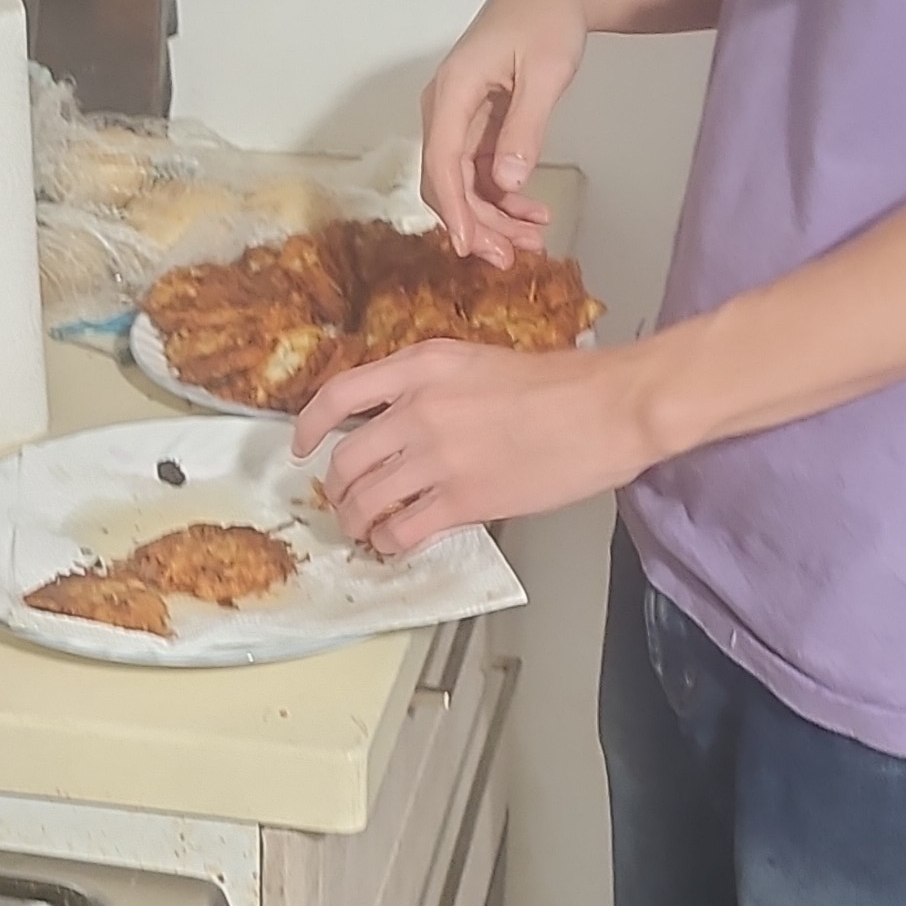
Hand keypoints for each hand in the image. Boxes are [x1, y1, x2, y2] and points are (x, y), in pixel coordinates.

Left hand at [296, 339, 657, 552]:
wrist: (606, 409)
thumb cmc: (561, 385)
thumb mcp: (479, 363)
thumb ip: (433, 388)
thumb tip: (402, 422)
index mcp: (422, 366)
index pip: (338, 395)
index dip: (307, 426)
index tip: (299, 447)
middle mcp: (418, 409)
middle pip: (345, 458)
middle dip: (338, 488)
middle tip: (344, 501)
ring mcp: (436, 456)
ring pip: (366, 499)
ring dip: (358, 521)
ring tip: (365, 529)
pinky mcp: (462, 499)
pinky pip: (402, 529)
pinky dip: (391, 541)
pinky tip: (396, 542)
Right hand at [421, 0, 590, 261]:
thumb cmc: (548, 21)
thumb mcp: (545, 72)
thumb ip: (525, 127)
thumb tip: (507, 183)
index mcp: (452, 92)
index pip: (441, 163)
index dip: (454, 210)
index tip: (470, 248)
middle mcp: (444, 108)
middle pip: (446, 181)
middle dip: (476, 224)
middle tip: (512, 258)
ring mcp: (458, 118)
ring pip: (462, 183)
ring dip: (492, 217)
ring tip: (532, 241)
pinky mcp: (476, 125)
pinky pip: (479, 172)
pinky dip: (502, 197)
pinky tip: (532, 214)